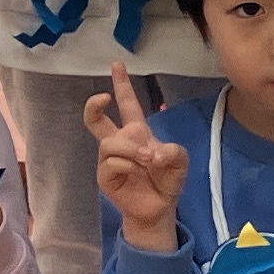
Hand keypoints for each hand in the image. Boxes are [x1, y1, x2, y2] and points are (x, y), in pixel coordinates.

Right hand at [83, 65, 188, 251]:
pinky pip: (111, 162)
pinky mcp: (104, 176)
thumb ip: (173, 152)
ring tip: (147, 160)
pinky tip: (137, 172)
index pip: (127, 104)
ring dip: (130, 149)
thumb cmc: (166, 181)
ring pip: (110, 143)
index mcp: (137, 133)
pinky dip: (127, 165)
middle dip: (94, 106)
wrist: (158, 208)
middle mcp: (120, 142)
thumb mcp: (179, 162)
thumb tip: (153, 153)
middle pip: (96, 120)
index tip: (116, 64)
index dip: (121, 84)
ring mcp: (109, 160)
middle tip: (102, 97)